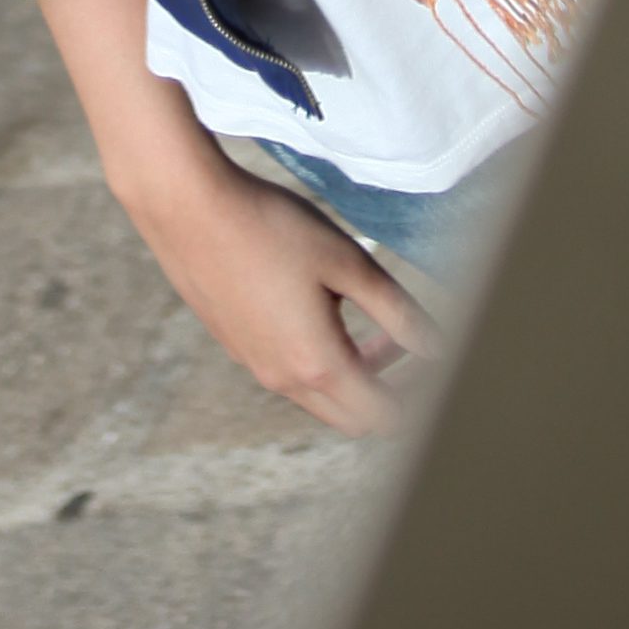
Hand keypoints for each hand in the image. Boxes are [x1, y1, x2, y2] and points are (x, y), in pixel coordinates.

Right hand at [120, 131, 428, 435]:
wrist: (188, 210)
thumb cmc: (271, 227)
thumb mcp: (347, 261)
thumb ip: (397, 309)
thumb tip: (439, 346)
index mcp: (317, 365)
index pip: (382, 416)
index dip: (419, 397)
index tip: (439, 363)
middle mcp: (284, 380)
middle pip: (351, 418)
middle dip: (388, 392)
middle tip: (410, 347)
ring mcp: (256, 366)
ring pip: (318, 397)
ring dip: (353, 375)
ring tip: (375, 326)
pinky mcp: (236, 346)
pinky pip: (289, 375)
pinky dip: (319, 361)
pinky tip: (322, 308)